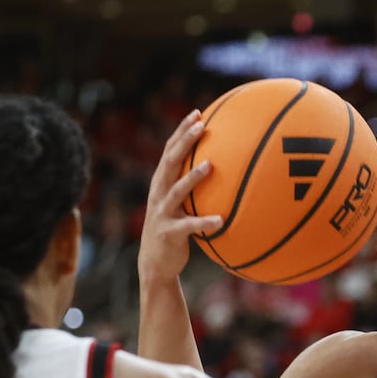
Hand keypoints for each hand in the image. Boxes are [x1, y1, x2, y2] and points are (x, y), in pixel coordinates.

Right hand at [138, 111, 224, 287]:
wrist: (154, 264)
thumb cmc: (173, 230)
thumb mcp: (180, 205)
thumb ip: (192, 188)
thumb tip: (222, 169)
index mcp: (161, 183)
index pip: (169, 151)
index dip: (181, 131)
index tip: (198, 113)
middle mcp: (158, 193)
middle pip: (170, 162)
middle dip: (184, 142)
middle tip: (201, 126)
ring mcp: (162, 213)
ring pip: (177, 191)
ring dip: (193, 178)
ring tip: (210, 166)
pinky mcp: (169, 233)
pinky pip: (189, 226)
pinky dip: (204, 223)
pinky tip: (221, 220)